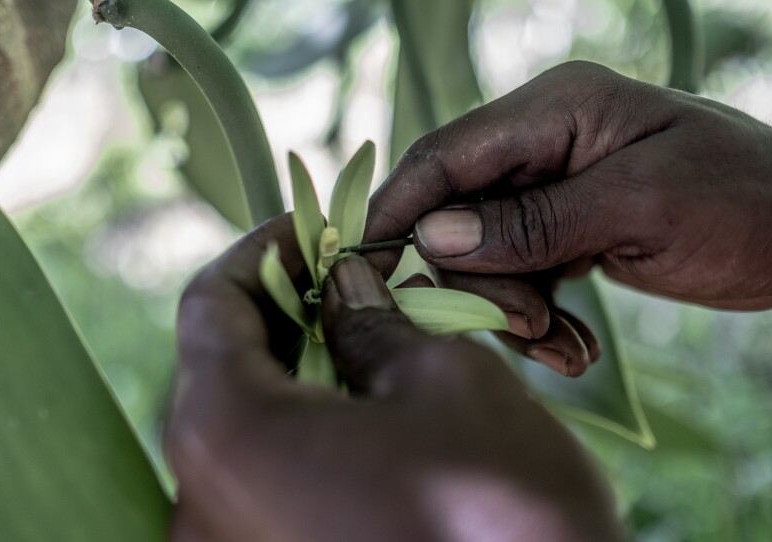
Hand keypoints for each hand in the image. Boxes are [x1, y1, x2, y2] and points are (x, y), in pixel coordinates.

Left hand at [167, 215, 622, 541]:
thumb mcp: (447, 382)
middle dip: (283, 309)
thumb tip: (346, 288)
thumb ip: (376, 322)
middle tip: (347, 276)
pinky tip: (363, 410)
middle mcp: (202, 501)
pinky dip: (302, 428)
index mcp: (229, 433)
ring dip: (296, 369)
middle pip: (220, 367)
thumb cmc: (501, 513)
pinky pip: (264, 478)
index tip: (314, 231)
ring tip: (364, 336)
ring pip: (244, 425)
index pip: (211, 305)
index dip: (264, 252)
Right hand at [364, 61, 771, 371]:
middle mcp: (541, 146)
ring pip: (485, 257)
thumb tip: (432, 237)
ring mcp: (550, 192)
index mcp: (555, 111)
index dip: (400, 209)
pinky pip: (519, 278)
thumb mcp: (641, 206)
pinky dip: (538, 319)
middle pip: (458, 216)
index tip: (369, 266)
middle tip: (530, 327)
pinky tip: (574, 346)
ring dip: (513, 311)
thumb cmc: (744, 202)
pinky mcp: (562, 232)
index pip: (446, 155)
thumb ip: (533, 221)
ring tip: (566, 349)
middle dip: (482, 282)